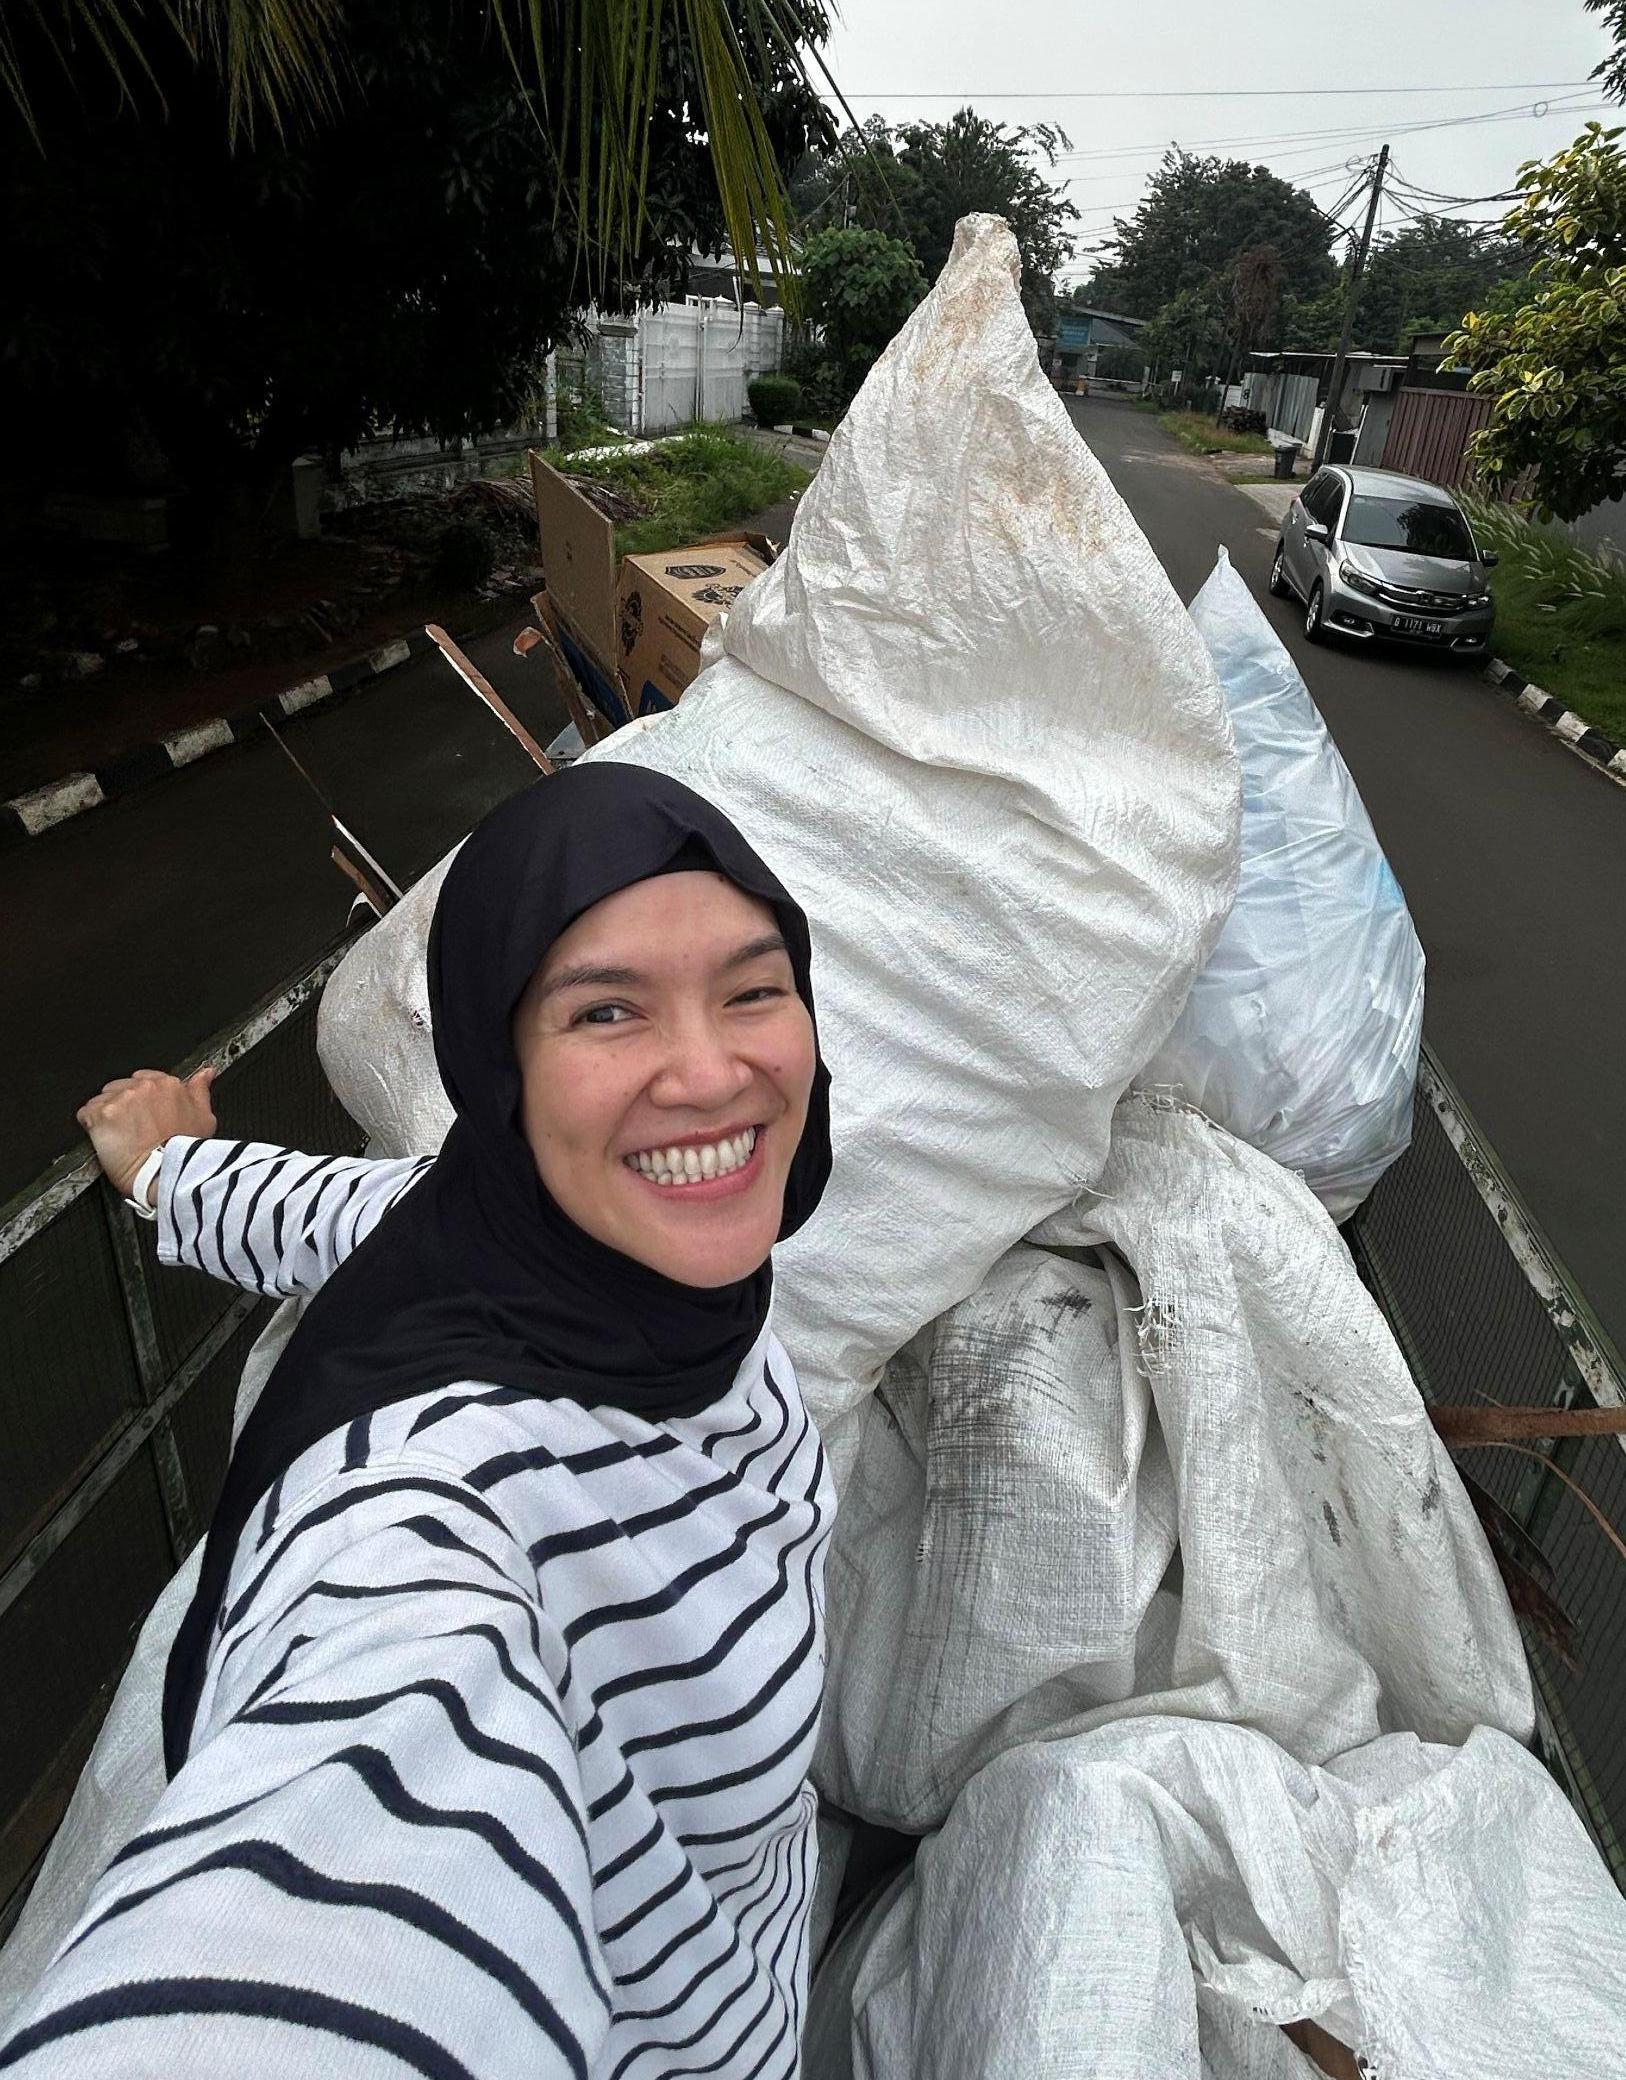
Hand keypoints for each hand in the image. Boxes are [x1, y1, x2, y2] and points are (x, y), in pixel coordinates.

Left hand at [76, 1067, 217, 1200]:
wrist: (164, 1174)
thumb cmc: (185, 1151)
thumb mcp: (204, 1118)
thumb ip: (200, 1090)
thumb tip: (206, 1073)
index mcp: (167, 1084)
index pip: (143, 1080)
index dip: (141, 1100)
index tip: (143, 1115)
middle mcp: (142, 1086)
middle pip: (120, 1088)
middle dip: (123, 1106)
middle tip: (131, 1129)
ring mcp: (120, 1099)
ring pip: (102, 1100)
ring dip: (107, 1116)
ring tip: (119, 1136)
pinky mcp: (100, 1114)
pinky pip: (85, 1114)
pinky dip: (91, 1126)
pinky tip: (105, 1139)